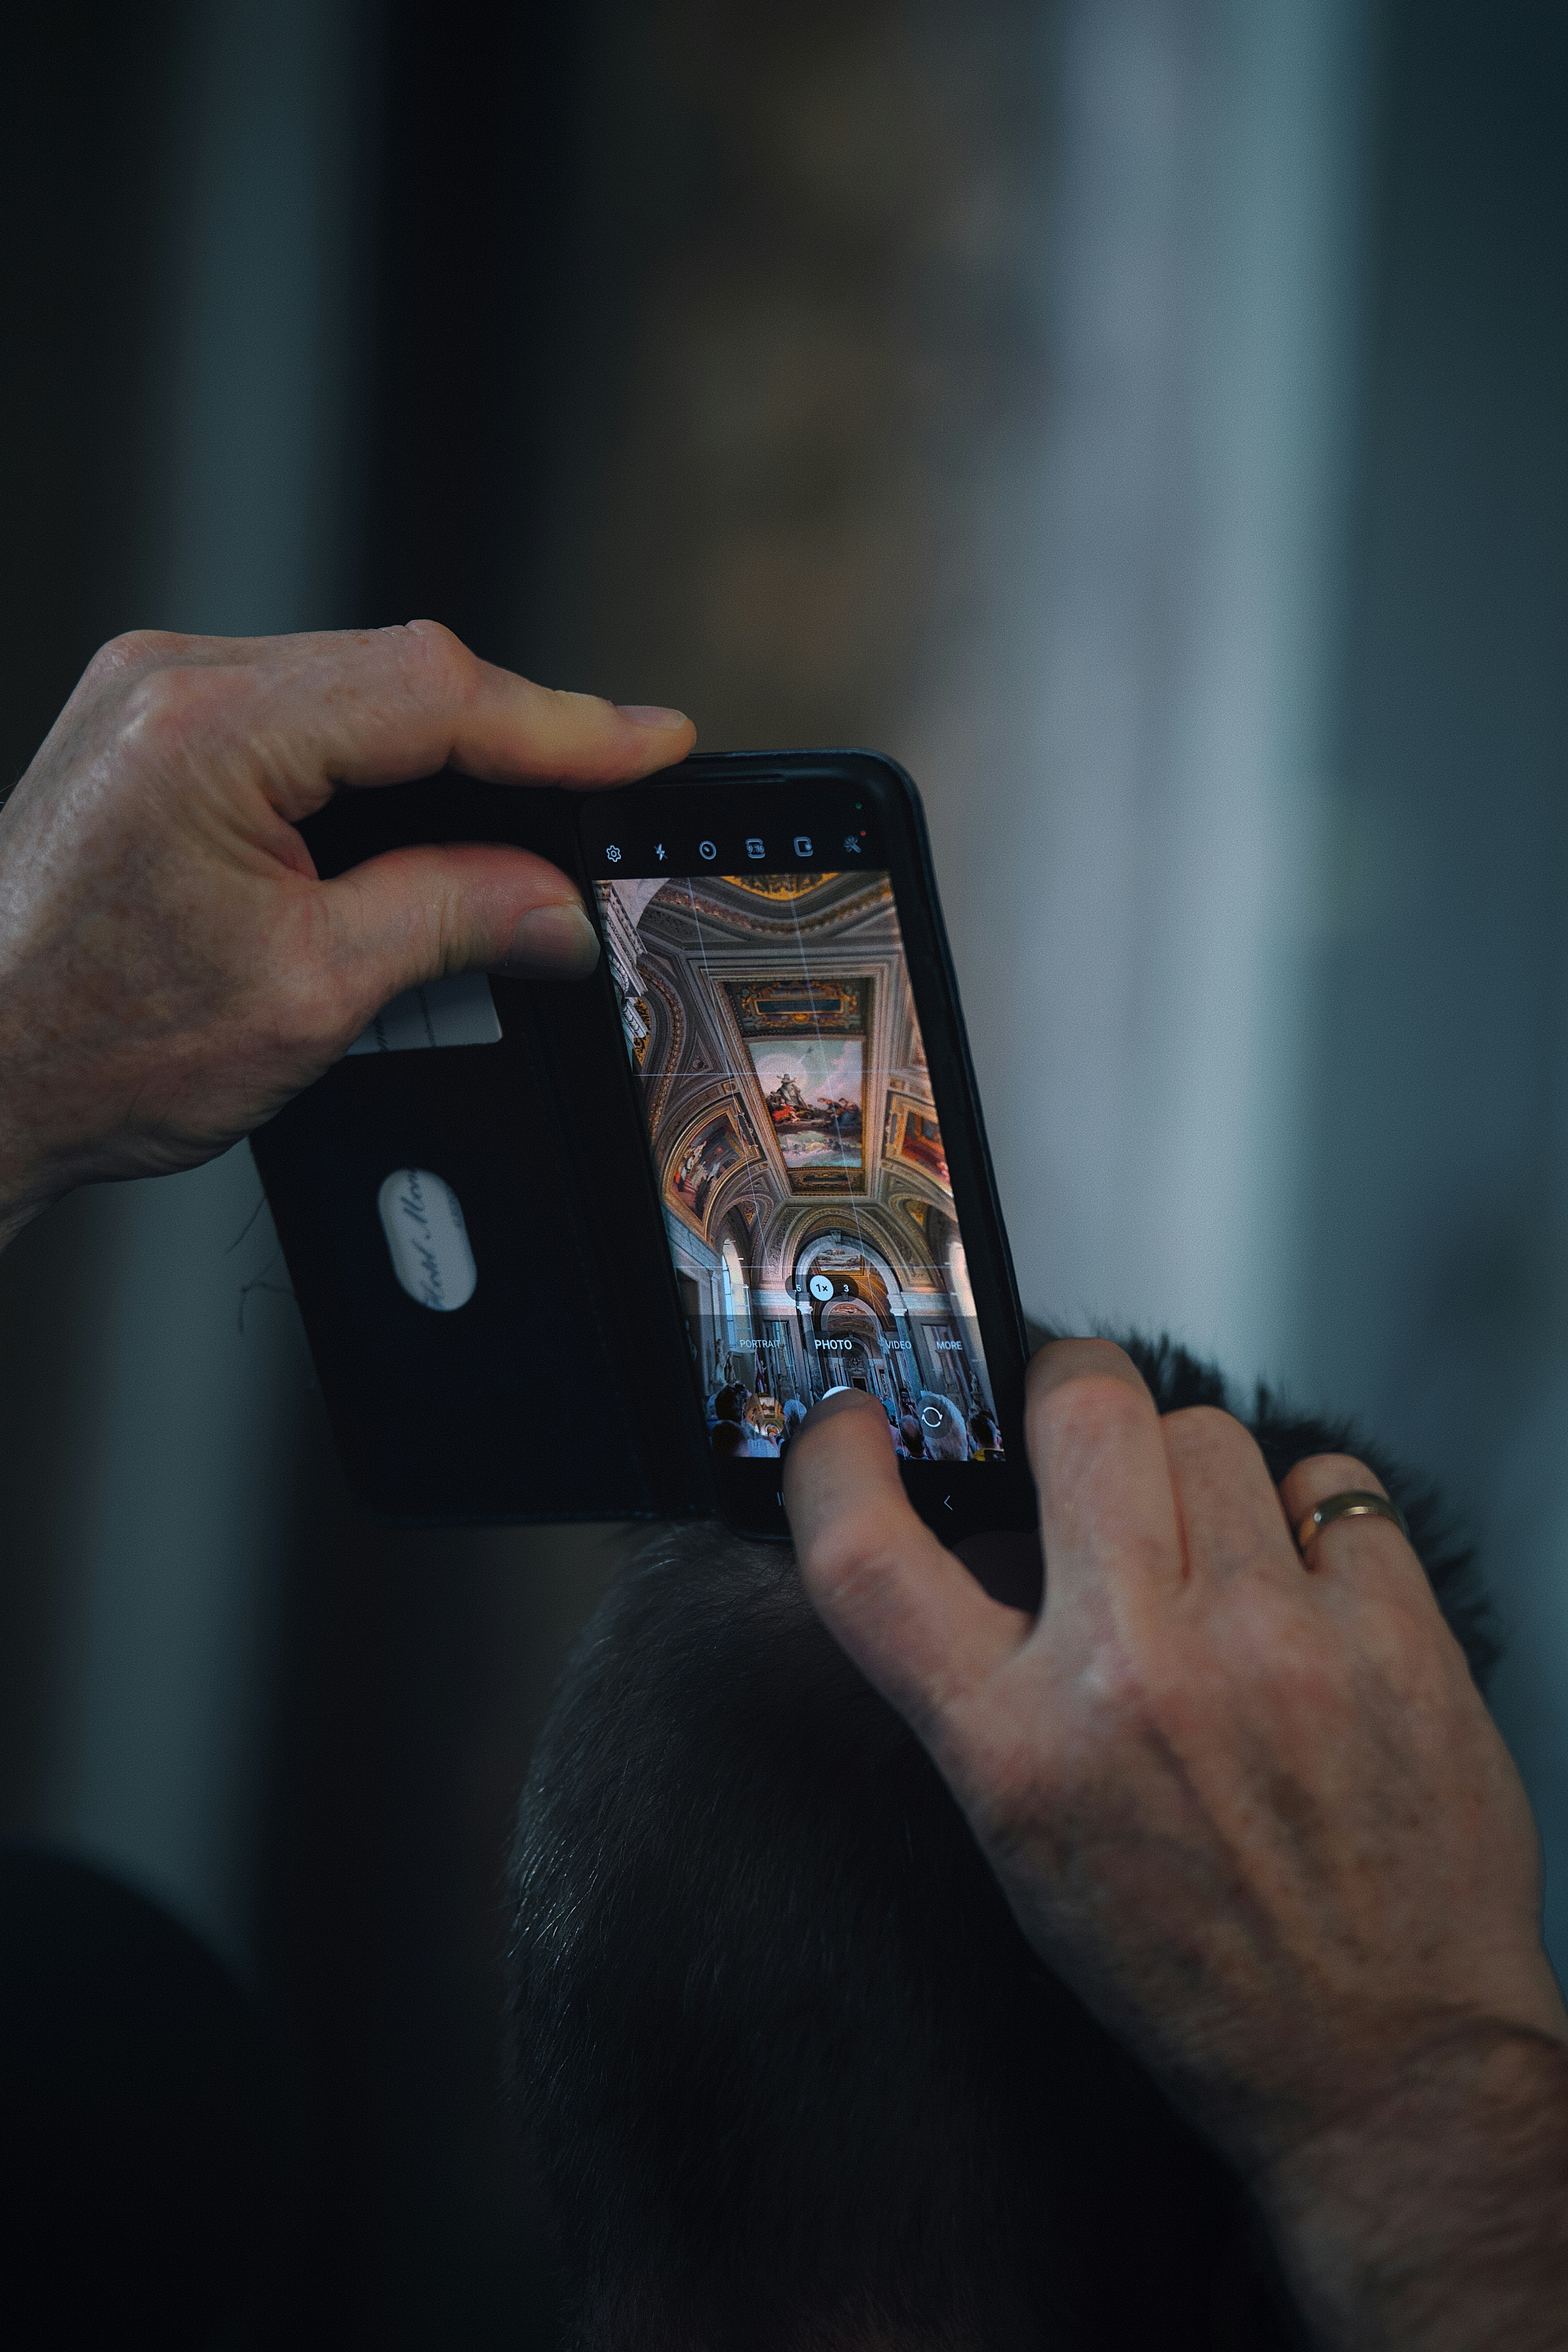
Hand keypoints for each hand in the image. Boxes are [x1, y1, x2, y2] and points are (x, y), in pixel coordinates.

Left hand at [0, 623, 692, 1247]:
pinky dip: (378, 762)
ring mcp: (154, 699)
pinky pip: (302, 714)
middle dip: (519, 736)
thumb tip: (555, 906)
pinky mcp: (152, 731)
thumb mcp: (309, 995)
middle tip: (615, 787)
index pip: (436, 692)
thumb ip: (451, 921)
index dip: (564, 724)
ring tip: (534, 815)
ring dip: (449, 751)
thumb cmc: (89, 1046)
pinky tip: (427, 811)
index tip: (653, 744)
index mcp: (209, 730)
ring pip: (357, 688)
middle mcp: (172, 685)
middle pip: (404, 672)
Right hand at [786, 1341, 1567, 2348]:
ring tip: (1215, 1555)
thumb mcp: (1027, 1842)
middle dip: (1071, 1390)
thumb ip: (986, 1685)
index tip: (852, 1424)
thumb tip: (989, 1528)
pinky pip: (1330, 1479)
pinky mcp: (1392, 1634)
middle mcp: (1134, 1678)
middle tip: (1080, 1425)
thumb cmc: (1198, 1967)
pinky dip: (1313, 1518)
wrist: (1382, 2062)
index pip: (866, 1558)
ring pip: (1209, 1431)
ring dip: (1196, 1472)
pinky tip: (1308, 1589)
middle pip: (1080, 1410)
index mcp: (1016, 1748)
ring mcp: (1272, 1644)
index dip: (835, 1461)